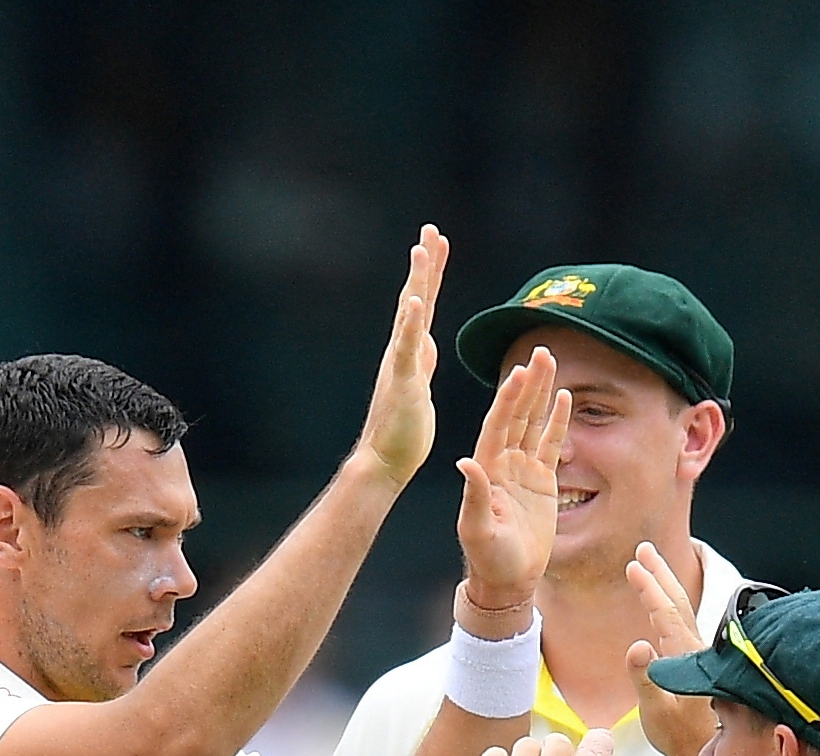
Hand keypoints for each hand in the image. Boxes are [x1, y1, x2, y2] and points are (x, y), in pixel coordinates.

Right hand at [350, 226, 454, 491]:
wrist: (383, 462)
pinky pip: (407, 347)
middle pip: (416, 297)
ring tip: (422, 250)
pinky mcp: (402, 381)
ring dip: (417, 281)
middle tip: (431, 229)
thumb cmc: (402, 433)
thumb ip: (421, 362)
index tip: (436, 242)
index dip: (430, 273)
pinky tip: (414, 300)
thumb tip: (427, 343)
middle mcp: (403, 351)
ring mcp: (400, 364)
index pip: (423, 303)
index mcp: (412, 351)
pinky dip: (411, 322)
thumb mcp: (419, 386)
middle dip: (425, 263)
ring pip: (410, 314)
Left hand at [451, 344, 568, 617]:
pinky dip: (557, 420)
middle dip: (528, 384)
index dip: (508, 399)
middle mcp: (503, 464)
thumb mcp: (477, 529)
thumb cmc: (487, 558)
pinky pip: (551, 444)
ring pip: (534, 423)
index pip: (498, 425)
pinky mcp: (543, 481)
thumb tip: (465, 462)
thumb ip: (475, 496)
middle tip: (541, 350)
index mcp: (486, 470)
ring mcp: (523, 470)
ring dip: (542, 393)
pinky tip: (563, 398)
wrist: (507, 580)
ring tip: (550, 362)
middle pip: (518, 415)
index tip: (518, 371)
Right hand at [620, 545, 719, 755]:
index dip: (649, 587)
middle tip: (643, 549)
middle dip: (659, 573)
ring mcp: (697, 653)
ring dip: (664, 585)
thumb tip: (636, 644)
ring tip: (649, 568)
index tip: (633, 565)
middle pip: (677, 601)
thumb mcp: (656, 710)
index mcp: (684, 654)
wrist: (704, 753)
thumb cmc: (678, 736)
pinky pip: (681, 622)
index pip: (664, 611)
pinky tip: (662, 608)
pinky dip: (668, 605)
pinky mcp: (696, 662)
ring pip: (681, 609)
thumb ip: (645, 677)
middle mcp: (694, 648)